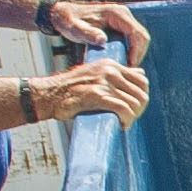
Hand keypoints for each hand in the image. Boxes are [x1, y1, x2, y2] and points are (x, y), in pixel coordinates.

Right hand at [25, 58, 152, 123]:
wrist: (48, 94)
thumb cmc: (71, 89)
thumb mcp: (96, 73)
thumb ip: (118, 73)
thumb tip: (141, 74)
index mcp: (111, 65)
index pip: (142, 80)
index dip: (141, 97)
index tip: (133, 108)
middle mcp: (109, 71)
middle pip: (141, 93)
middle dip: (139, 109)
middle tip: (129, 119)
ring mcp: (103, 82)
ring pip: (135, 102)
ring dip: (133, 117)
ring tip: (124, 123)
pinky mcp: (97, 95)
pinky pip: (124, 109)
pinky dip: (127, 120)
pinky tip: (121, 126)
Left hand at [43, 0, 154, 58]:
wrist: (64, 14)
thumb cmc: (69, 20)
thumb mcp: (76, 28)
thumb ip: (88, 33)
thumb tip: (103, 40)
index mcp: (116, 13)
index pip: (136, 33)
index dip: (136, 51)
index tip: (130, 65)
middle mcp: (123, 15)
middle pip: (142, 36)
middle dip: (138, 54)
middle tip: (129, 69)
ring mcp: (123, 20)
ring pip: (139, 39)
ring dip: (136, 53)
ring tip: (126, 67)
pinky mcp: (120, 26)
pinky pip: (132, 39)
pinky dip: (131, 51)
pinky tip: (123, 61)